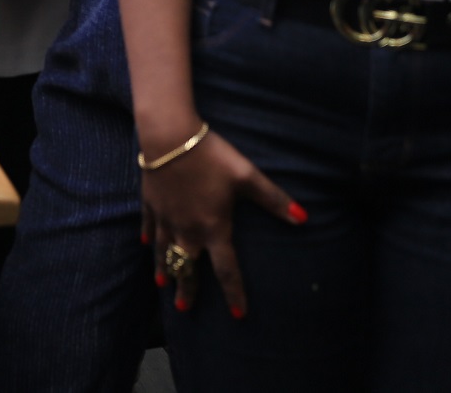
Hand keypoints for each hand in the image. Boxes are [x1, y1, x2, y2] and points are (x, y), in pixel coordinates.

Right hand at [141, 120, 304, 318]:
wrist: (169, 136)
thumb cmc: (210, 156)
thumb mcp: (246, 176)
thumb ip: (273, 199)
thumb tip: (304, 218)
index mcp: (213, 227)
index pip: (226, 270)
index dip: (234, 293)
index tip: (238, 315)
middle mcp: (187, 229)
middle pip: (187, 267)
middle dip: (187, 290)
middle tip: (185, 309)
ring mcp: (165, 217)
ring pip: (164, 252)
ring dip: (165, 270)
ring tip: (163, 285)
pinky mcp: (150, 203)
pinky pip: (149, 227)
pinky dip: (149, 239)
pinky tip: (147, 245)